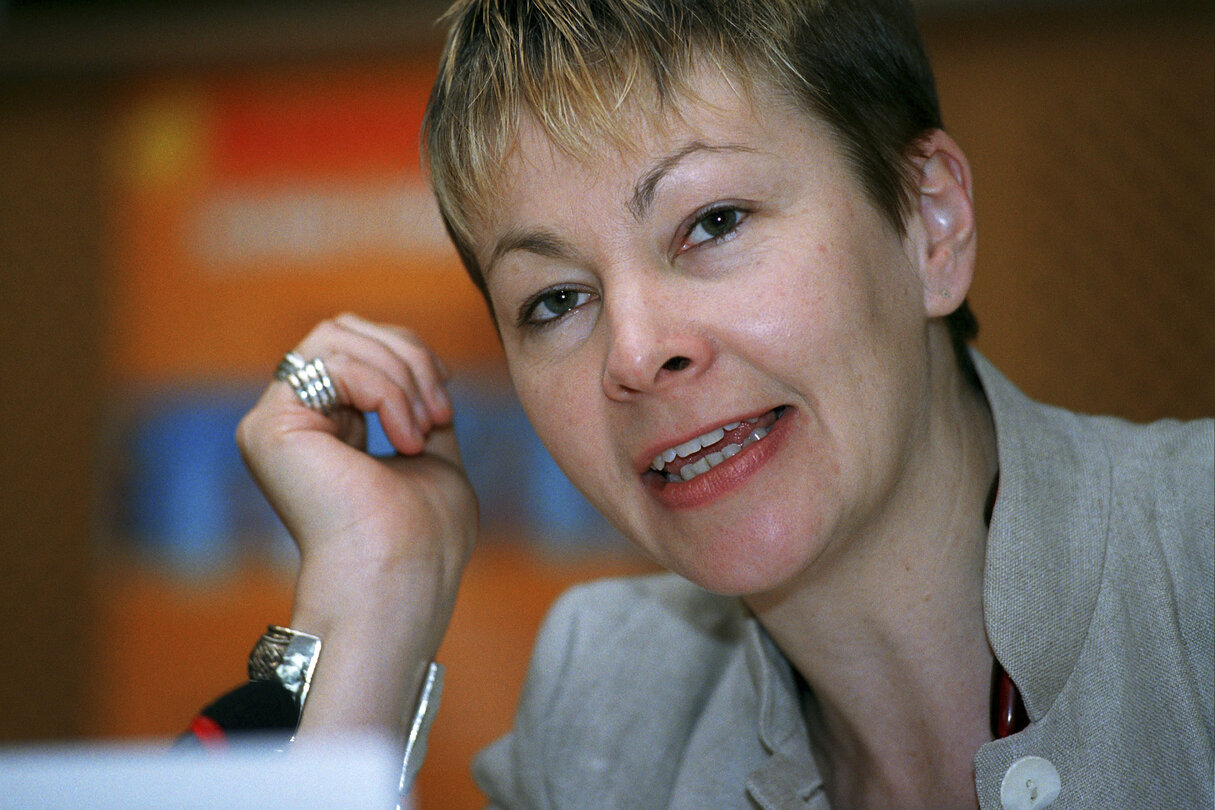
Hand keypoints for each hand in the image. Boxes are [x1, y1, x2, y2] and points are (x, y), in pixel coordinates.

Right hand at [237, 313, 476, 665]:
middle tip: (439, 413)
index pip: (358, 347)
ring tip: (423, 428)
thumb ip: (418, 412)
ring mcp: (274, 421)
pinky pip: (334, 362)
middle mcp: (292, 421)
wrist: (401, 579)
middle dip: (406, 356)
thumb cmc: (424, 538)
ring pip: (338, 336)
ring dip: (400, 374)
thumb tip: (429, 371)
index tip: (445, 402)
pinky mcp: (269, 426)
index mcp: (325, 429)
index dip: (409, 355)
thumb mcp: (432, 457)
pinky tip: (404, 438)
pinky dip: (385, 390)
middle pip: (345, 329)